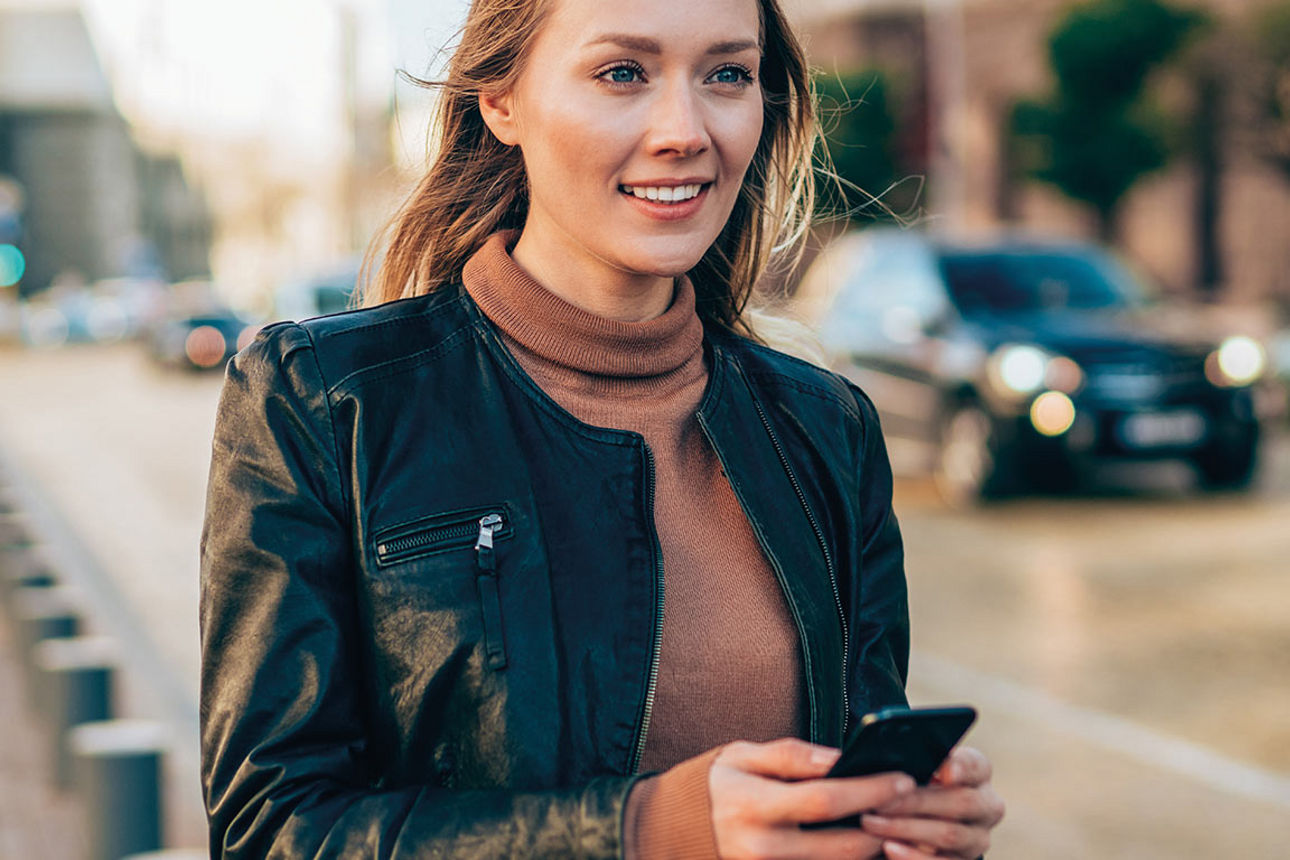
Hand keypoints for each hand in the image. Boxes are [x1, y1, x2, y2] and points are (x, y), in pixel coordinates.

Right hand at [709, 738, 916, 859]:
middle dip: (885, 825)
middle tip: (913, 804)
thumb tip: (839, 757)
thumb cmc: (717, 785)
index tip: (903, 777)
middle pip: (843, 847)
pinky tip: (865, 843)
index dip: (869, 790)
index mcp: (752, 808)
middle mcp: (762, 851)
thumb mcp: (743, 755)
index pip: (825, 800)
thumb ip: (790, 755)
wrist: (675, 831)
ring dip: (874, 850)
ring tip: (898, 823)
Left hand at [859, 746, 1004, 858]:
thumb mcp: (918, 765)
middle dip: (917, 802)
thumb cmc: (915, 780)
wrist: (920, 815)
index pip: (975, 765)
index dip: (960, 767)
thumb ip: (917, 760)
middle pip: (960, 802)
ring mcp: (978, 837)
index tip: (944, 772)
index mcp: (979, 773)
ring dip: (908, 830)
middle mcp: (987, 805)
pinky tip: (890, 848)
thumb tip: (897, 764)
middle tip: (881, 802)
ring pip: (949, 835)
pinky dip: (914, 856)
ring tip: (874, 824)